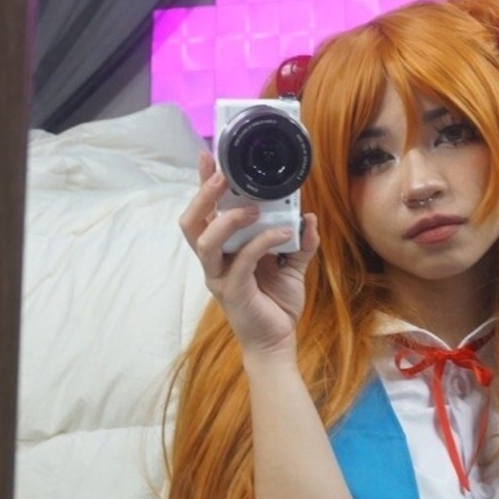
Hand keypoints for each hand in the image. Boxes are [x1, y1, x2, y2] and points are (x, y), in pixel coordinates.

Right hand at [179, 152, 318, 355]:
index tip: (209, 156)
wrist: (277, 342)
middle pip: (191, 224)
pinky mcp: (234, 291)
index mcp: (222, 251)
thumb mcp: (291, 266)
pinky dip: (263, 241)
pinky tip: (284, 233)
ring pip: (205, 241)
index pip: (204, 213)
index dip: (202, 185)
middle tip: (224, 175)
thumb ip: (298, 241)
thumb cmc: (276, 303)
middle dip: (203, 196)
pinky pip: (242, 260)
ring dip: (228, 219)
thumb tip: (307, 217)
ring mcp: (220, 277)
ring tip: (254, 208)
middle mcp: (214, 262)